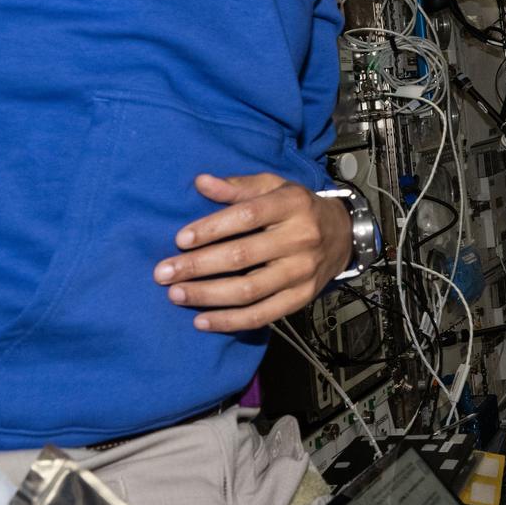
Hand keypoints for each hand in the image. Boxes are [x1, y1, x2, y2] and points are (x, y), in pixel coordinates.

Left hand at [154, 173, 353, 331]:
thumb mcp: (274, 187)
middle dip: (198, 266)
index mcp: (291, 205)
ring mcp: (302, 272)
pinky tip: (201, 320)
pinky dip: (229, 321)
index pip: (247, 216)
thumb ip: (238, 186)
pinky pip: (262, 315)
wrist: (342, 235)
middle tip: (163, 273)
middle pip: (242, 256)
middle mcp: (300, 238)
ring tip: (176, 294)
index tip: (180, 239)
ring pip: (249, 290)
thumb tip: (201, 183)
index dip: (212, 228)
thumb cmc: (297, 208)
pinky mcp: (301, 298)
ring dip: (207, 295)